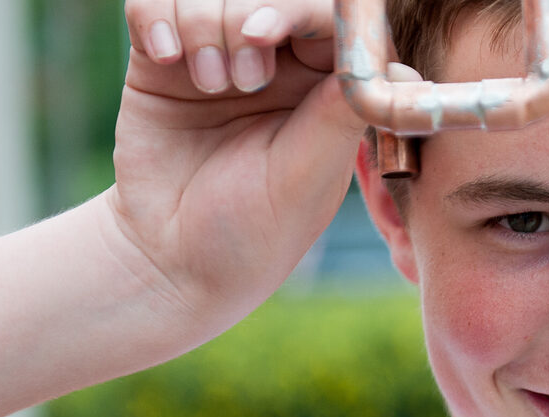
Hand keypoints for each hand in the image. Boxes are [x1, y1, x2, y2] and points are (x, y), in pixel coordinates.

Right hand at [110, 0, 364, 330]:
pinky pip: (151, 5)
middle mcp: (275, 63)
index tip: (266, 35)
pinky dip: (157, 20)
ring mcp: (217, 56)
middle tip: (243, 78)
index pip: (326, 17)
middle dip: (249, 17)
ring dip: (204, 27)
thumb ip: (342, 112)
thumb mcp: (308, 174)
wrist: (172, 260)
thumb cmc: (255, 228)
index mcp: (324, 86)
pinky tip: (165, 59)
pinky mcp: (159, 61)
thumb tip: (397, 71)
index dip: (299, 11)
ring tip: (211, 85)